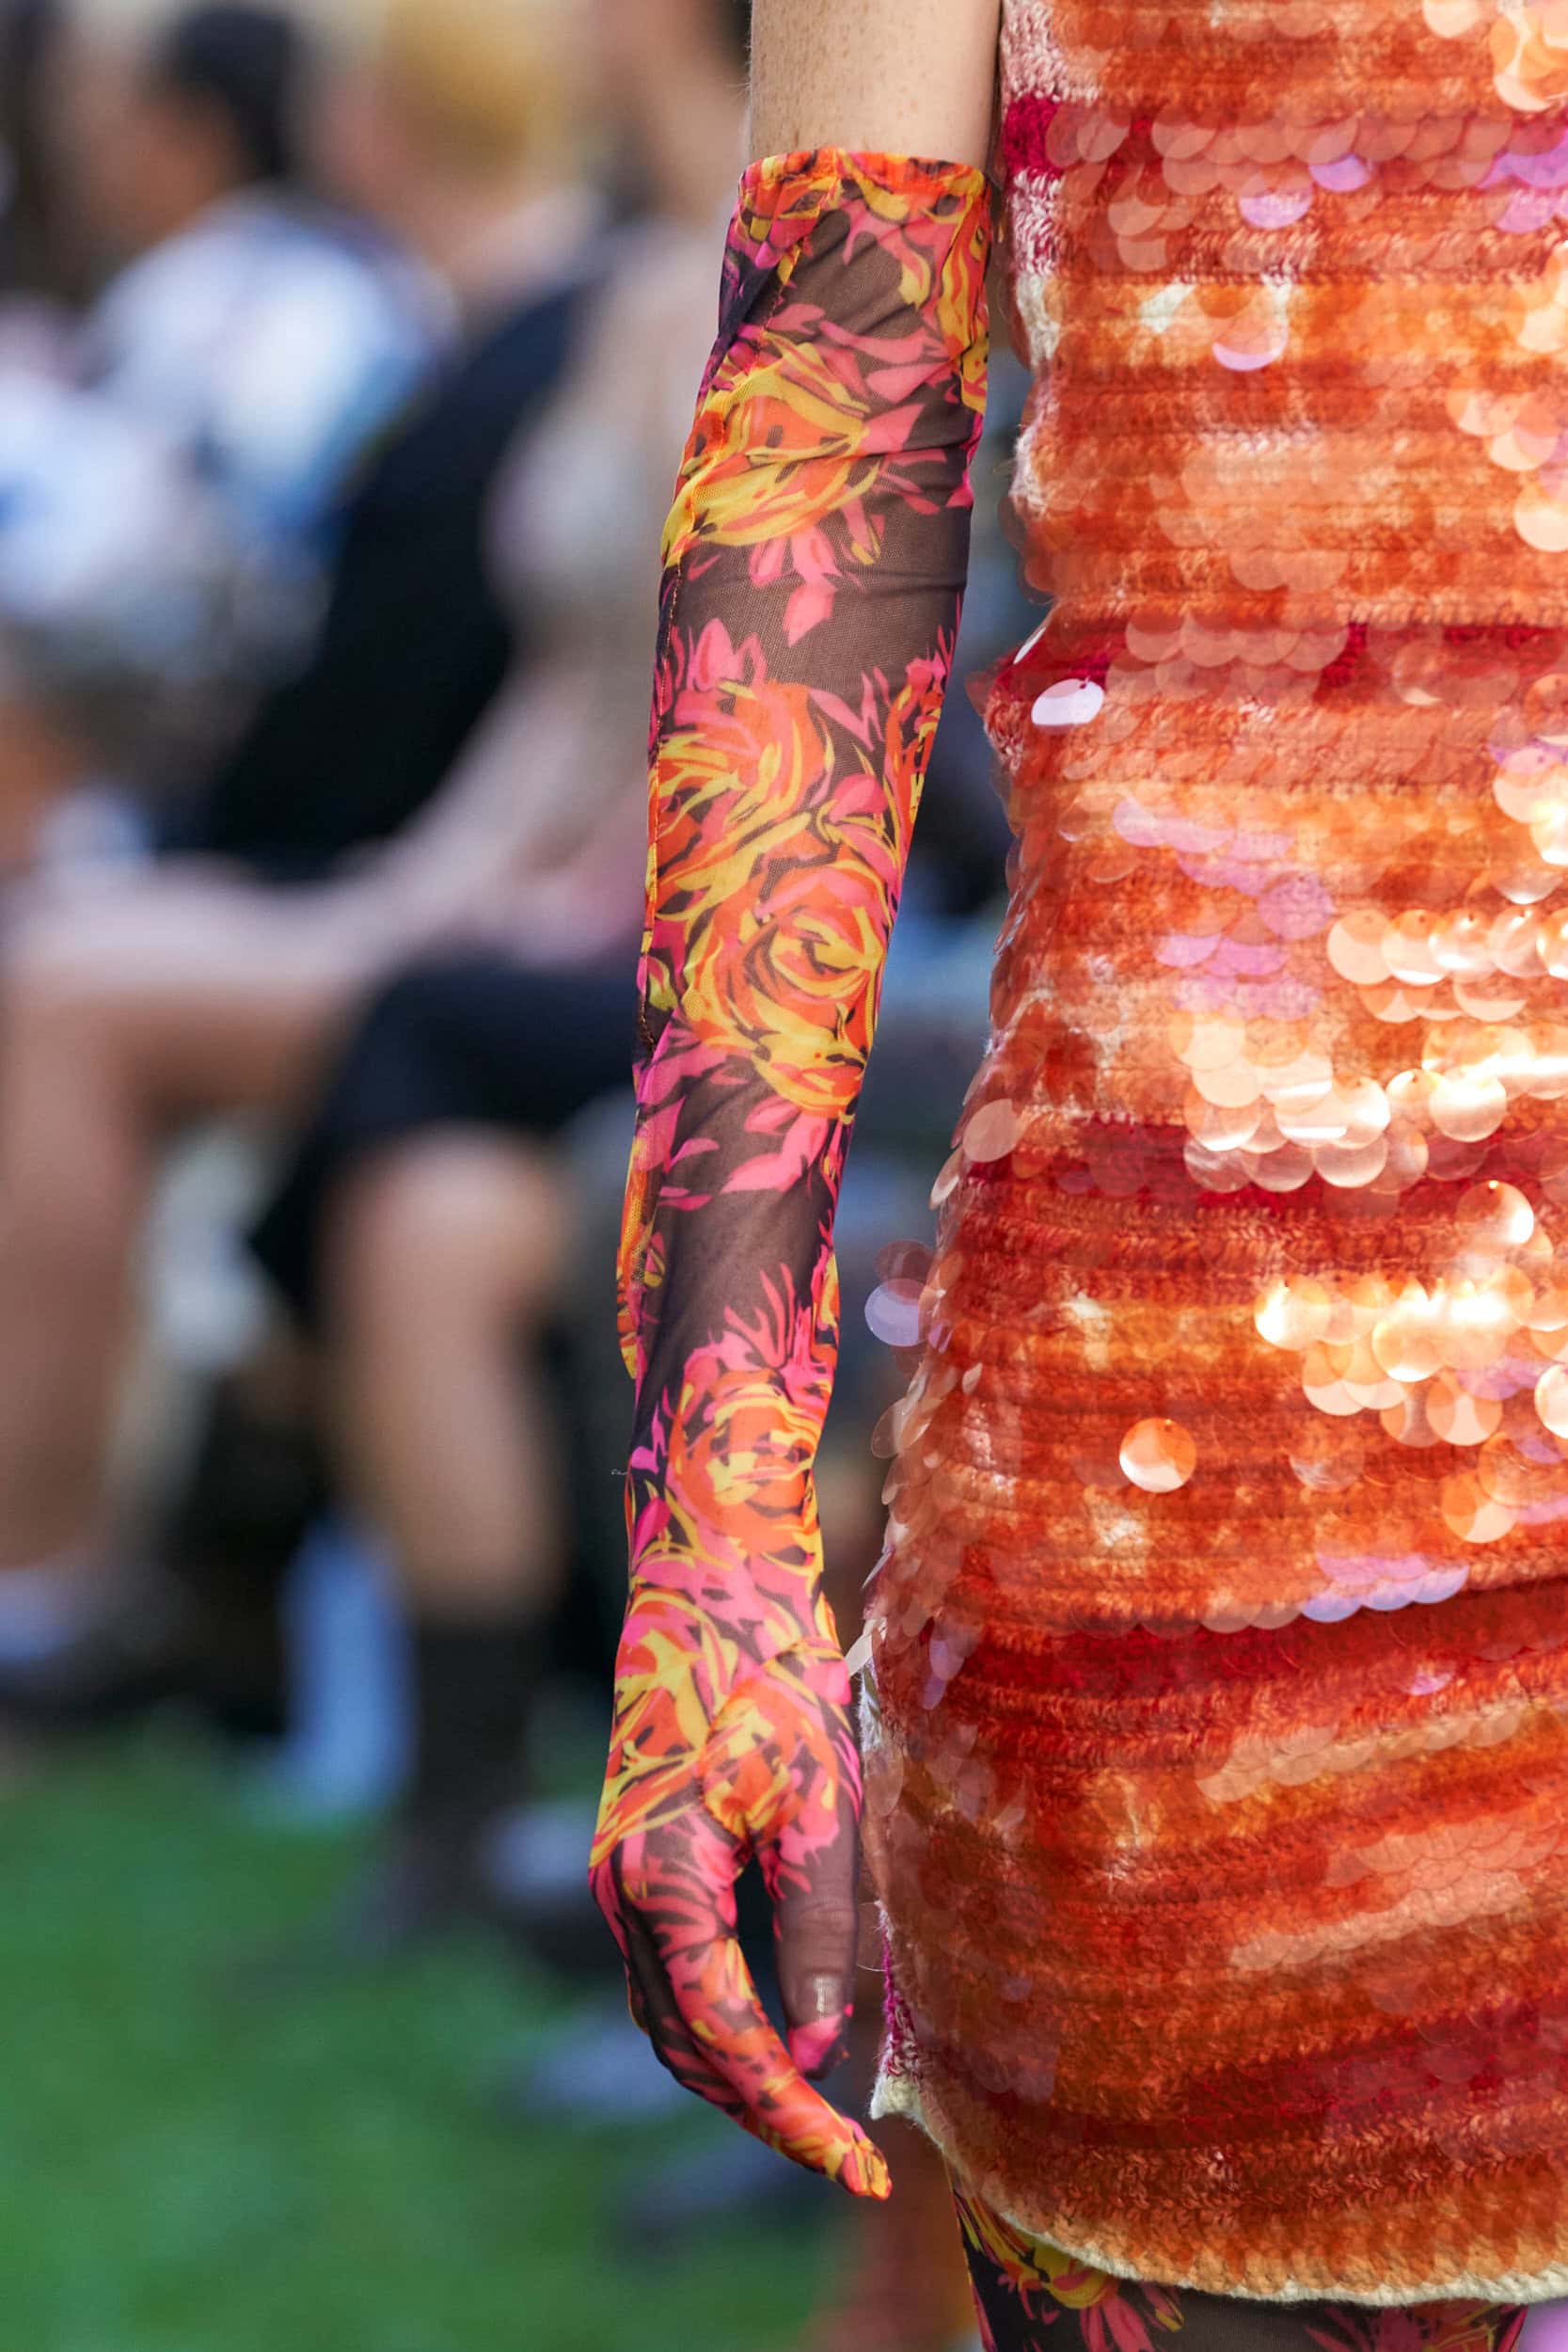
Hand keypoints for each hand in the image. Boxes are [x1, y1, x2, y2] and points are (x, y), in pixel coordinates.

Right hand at [590, 1641, 889, 2198]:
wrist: (709, 1598)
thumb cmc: (771, 1685)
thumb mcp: (817, 1805)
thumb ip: (816, 1930)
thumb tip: (823, 2050)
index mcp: (664, 1883)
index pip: (727, 2037)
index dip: (790, 2114)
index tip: (853, 2166)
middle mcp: (624, 1895)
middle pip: (687, 2047)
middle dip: (765, 2112)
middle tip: (848, 2162)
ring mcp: (620, 1883)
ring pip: (671, 2020)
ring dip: (738, 2077)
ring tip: (820, 2118)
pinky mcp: (637, 1867)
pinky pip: (670, 1978)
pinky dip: (720, 2025)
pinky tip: (781, 2038)